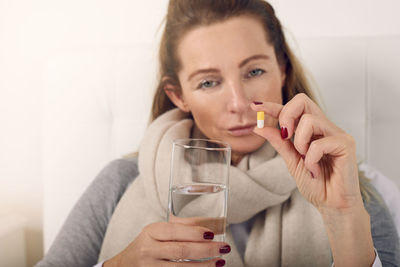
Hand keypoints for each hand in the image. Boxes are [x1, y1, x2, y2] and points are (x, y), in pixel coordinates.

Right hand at [103, 221, 229, 266]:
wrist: (124, 265)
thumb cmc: (147, 245)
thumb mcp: (156, 232)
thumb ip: (178, 229)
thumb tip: (208, 228)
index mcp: (151, 231)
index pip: (174, 231)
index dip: (194, 233)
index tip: (212, 234)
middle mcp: (149, 250)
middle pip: (180, 251)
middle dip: (206, 250)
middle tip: (223, 248)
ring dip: (204, 266)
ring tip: (219, 262)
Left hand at [251, 93, 362, 213]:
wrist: (332, 206)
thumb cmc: (316, 184)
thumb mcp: (291, 161)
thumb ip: (279, 143)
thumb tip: (258, 127)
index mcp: (311, 130)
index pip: (292, 109)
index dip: (272, 106)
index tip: (254, 106)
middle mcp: (325, 128)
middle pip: (303, 101)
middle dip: (286, 115)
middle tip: (285, 136)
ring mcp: (337, 134)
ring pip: (309, 120)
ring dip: (300, 142)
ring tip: (304, 159)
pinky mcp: (346, 144)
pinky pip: (319, 143)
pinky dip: (311, 159)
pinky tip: (315, 170)